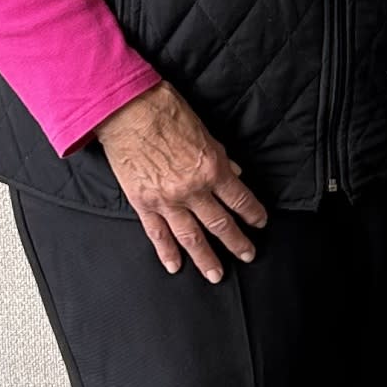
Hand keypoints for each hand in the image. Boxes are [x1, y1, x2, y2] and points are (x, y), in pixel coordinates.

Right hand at [95, 82, 267, 281]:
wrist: (126, 111)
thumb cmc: (165, 112)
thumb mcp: (204, 131)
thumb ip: (220, 156)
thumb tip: (234, 172)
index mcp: (211, 168)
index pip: (240, 199)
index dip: (253, 213)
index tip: (260, 223)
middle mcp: (193, 190)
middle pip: (221, 224)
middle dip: (237, 242)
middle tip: (248, 255)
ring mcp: (167, 200)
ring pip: (191, 236)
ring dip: (206, 258)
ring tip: (216, 275)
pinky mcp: (143, 203)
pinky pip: (157, 233)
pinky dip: (166, 251)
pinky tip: (175, 266)